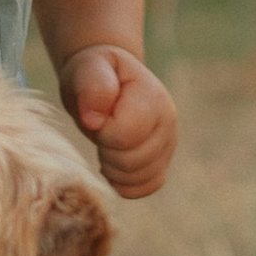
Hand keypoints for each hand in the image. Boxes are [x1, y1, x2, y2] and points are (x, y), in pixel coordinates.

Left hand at [59, 44, 178, 197]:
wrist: (104, 79)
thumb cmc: (93, 73)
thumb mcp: (87, 69)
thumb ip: (92, 87)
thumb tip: (94, 120)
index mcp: (153, 98)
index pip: (127, 136)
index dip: (103, 132)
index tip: (97, 115)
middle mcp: (168, 122)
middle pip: (133, 162)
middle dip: (107, 150)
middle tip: (100, 128)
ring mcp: (168, 144)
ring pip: (141, 178)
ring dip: (113, 167)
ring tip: (106, 141)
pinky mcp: (162, 162)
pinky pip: (148, 187)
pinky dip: (125, 182)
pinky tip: (112, 161)